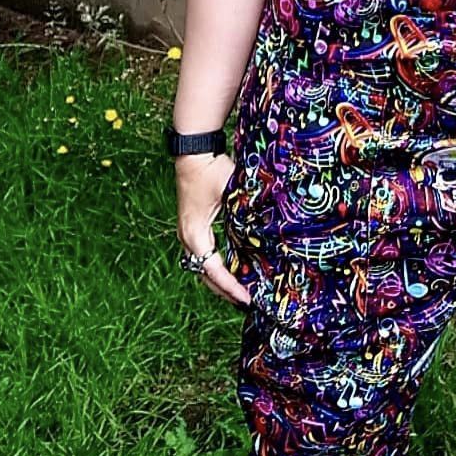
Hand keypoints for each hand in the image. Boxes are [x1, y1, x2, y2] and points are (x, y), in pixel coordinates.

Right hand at [174, 151, 251, 307]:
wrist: (193, 152)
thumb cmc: (212, 170)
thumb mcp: (232, 192)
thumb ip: (246, 214)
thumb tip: (269, 234)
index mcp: (195, 234)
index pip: (213, 269)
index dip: (230, 286)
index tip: (246, 298)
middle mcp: (187, 238)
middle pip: (205, 274)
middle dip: (225, 290)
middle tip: (246, 302)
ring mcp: (186, 234)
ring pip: (202, 267)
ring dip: (220, 281)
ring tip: (239, 293)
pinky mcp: (191, 228)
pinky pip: (203, 255)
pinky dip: (216, 267)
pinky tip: (232, 271)